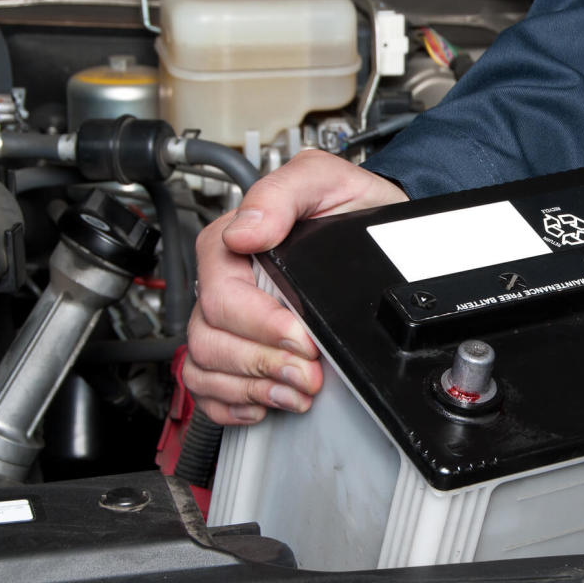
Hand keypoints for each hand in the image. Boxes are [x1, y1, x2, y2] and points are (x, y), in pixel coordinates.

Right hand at [183, 150, 408, 424]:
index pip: (221, 296)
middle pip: (210, 339)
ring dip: (253, 387)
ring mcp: (230, 319)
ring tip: (297, 389)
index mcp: (232, 243)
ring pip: (205, 367)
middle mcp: (227, 283)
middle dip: (263, 363)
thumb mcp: (325, 179)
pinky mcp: (242, 347)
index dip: (261, 325)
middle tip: (309, 372)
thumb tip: (247, 231)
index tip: (302, 337)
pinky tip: (267, 400)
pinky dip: (233, 403)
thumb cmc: (351, 204)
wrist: (378, 228)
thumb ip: (283, 193)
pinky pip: (209, 388)